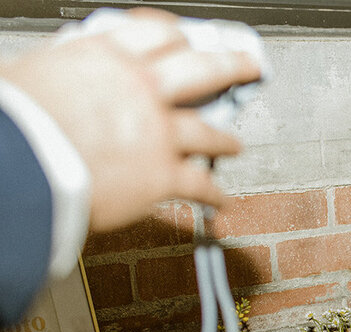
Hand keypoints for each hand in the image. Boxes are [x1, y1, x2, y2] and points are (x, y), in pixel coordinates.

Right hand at [1, 8, 261, 230]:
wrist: (19, 165)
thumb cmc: (15, 124)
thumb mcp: (27, 76)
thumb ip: (60, 73)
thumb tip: (52, 76)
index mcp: (105, 57)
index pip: (155, 34)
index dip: (178, 36)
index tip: (188, 38)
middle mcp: (141, 89)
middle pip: (202, 70)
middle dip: (232, 65)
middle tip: (248, 66)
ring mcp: (158, 132)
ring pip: (208, 130)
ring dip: (225, 139)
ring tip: (234, 143)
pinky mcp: (164, 175)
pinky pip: (200, 184)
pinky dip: (214, 194)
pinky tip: (220, 199)